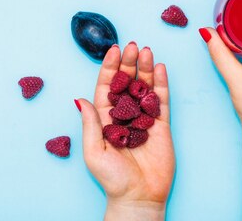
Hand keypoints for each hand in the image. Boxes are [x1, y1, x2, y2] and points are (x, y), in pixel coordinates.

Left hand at [76, 43, 174, 220]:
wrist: (138, 197)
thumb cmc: (112, 178)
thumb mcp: (93, 151)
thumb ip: (90, 124)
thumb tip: (80, 99)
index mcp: (105, 119)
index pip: (106, 87)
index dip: (109, 68)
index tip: (113, 51)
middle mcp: (124, 115)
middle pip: (126, 82)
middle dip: (129, 63)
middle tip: (133, 45)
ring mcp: (143, 118)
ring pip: (144, 87)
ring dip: (145, 68)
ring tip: (147, 51)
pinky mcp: (161, 125)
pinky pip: (161, 100)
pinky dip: (161, 83)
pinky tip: (160, 68)